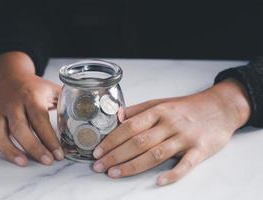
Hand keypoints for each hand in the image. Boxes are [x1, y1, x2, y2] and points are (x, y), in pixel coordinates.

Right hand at [0, 52, 63, 165]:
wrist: (7, 75)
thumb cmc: (32, 85)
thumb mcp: (50, 88)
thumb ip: (66, 100)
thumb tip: (87, 111)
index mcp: (30, 97)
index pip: (40, 120)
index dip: (50, 139)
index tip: (59, 154)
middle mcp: (12, 105)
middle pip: (20, 129)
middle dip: (34, 147)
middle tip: (47, 161)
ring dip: (10, 150)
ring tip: (23, 163)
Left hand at [92, 79, 250, 185]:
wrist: (220, 107)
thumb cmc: (187, 106)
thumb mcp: (162, 102)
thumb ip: (139, 109)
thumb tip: (118, 116)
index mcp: (159, 111)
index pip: (129, 127)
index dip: (111, 140)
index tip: (98, 151)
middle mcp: (170, 124)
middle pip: (138, 142)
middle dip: (115, 155)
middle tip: (99, 166)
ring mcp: (185, 137)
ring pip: (155, 154)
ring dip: (133, 166)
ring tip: (114, 173)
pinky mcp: (200, 149)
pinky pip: (186, 164)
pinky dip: (172, 174)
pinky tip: (158, 182)